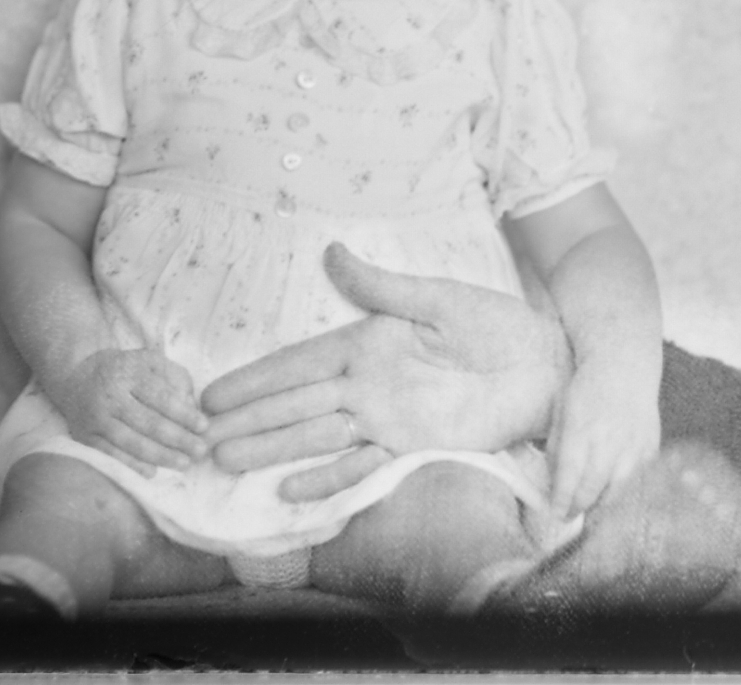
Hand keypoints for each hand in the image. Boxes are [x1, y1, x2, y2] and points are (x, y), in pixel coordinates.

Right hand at [53, 347, 206, 475]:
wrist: (78, 375)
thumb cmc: (126, 370)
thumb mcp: (151, 362)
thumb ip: (175, 378)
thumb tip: (190, 406)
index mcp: (130, 374)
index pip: (161, 398)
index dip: (184, 415)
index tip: (205, 427)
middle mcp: (110, 397)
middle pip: (148, 423)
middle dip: (178, 439)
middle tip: (200, 451)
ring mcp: (95, 418)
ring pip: (131, 442)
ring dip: (160, 456)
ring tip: (183, 464)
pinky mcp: (84, 436)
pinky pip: (110, 455)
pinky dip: (132, 465)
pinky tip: (152, 473)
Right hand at [200, 244, 570, 502]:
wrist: (543, 368)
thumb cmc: (497, 326)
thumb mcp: (439, 298)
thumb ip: (382, 286)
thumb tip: (331, 252)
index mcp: (368, 344)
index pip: (298, 364)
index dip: (255, 379)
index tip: (210, 393)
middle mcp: (367, 385)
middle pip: (294, 405)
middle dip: (247, 420)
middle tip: (196, 437)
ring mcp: (386, 419)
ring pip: (315, 436)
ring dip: (272, 449)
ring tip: (224, 460)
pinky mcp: (412, 446)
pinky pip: (360, 465)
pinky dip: (327, 477)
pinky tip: (290, 490)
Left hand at [548, 363, 660, 518]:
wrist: (624, 368)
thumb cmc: (586, 390)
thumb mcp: (562, 415)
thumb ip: (557, 451)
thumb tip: (555, 487)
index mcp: (582, 430)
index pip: (569, 478)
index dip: (561, 501)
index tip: (555, 514)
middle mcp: (609, 441)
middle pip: (592, 490)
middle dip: (578, 508)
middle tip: (568, 516)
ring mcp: (634, 446)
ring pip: (616, 492)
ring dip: (600, 504)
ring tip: (589, 508)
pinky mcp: (650, 448)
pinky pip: (634, 479)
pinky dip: (621, 487)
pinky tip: (610, 487)